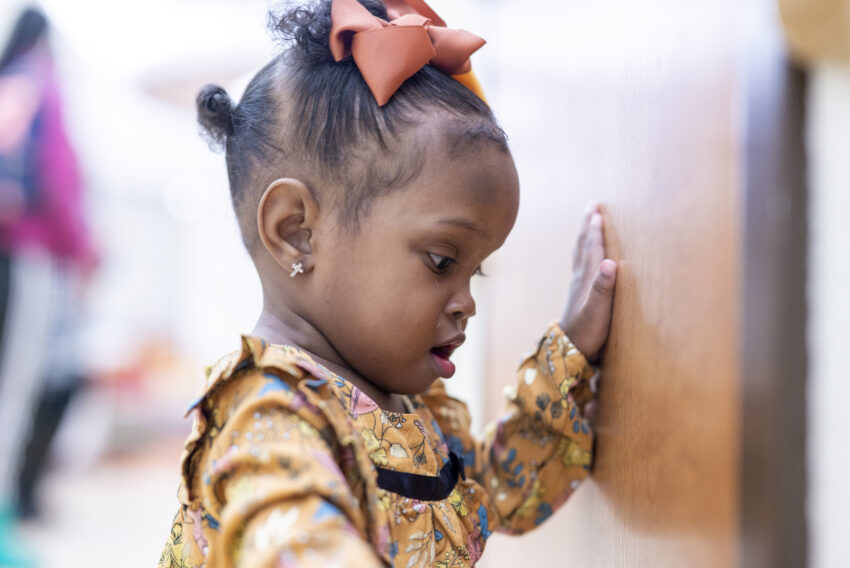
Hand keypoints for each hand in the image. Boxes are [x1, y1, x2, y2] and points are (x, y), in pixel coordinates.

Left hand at [559, 202, 616, 361]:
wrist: (568, 350)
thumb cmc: (587, 333)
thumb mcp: (598, 311)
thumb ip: (604, 288)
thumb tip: (611, 263)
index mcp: (587, 279)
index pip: (592, 248)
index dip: (595, 229)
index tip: (597, 210)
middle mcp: (580, 278)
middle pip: (584, 246)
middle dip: (588, 225)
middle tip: (591, 205)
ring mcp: (577, 286)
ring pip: (580, 254)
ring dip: (585, 236)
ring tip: (588, 222)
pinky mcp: (578, 295)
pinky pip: (580, 265)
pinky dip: (583, 252)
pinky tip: (585, 255)